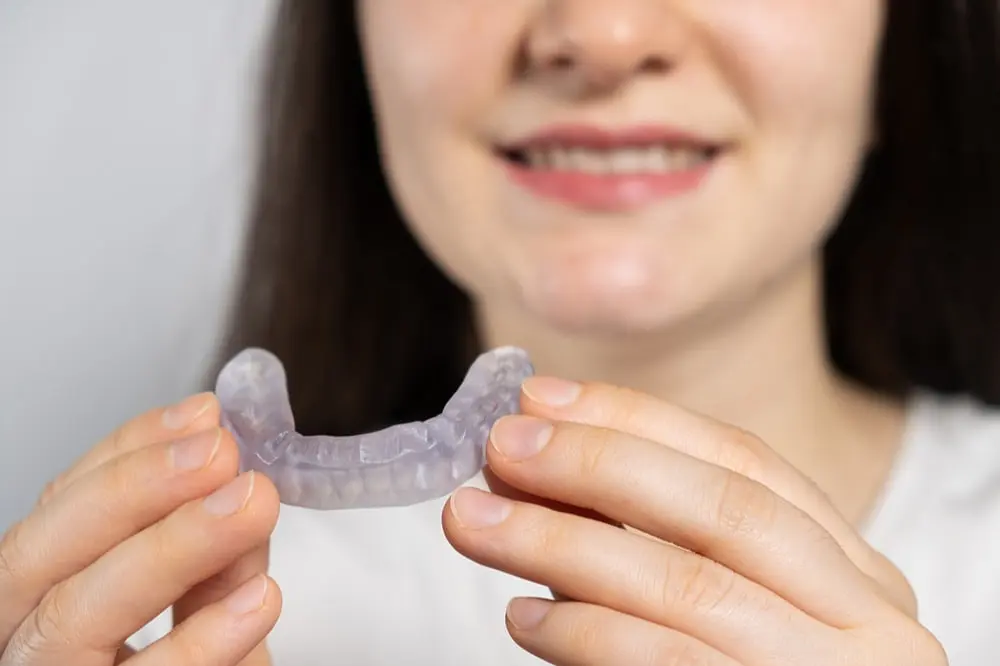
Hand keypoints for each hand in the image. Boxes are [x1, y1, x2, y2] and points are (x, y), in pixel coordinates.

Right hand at [0, 393, 281, 665]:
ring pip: (75, 621)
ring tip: (251, 506)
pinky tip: (256, 606)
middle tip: (222, 453)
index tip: (205, 416)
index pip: (60, 510)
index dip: (127, 452)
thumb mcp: (189, 608)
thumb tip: (242, 482)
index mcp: (38, 595)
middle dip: (136, 491)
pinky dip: (198, 646)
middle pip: (43, 558)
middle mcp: (20, 642)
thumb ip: (209, 554)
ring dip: (170, 551)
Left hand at [443, 378, 947, 664]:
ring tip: (473, 521)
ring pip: (685, 586)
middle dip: (597, 463)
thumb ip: (646, 541)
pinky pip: (666, 663)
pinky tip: (523, 618)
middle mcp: (868, 622)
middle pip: (722, 509)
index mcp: (856, 575)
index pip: (744, 463)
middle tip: (501, 445)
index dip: (636, 419)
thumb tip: (531, 466)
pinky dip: (585, 632)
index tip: (541, 396)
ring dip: (560, 544)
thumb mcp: (720, 606)